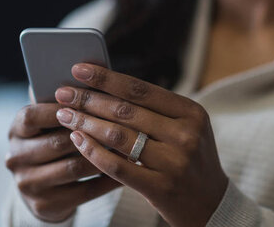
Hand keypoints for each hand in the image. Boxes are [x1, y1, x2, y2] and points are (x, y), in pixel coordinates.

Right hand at [5, 103, 120, 221]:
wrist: (40, 185)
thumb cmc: (52, 138)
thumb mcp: (49, 120)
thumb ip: (64, 99)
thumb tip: (93, 68)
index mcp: (16, 131)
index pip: (33, 116)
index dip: (60, 108)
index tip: (89, 99)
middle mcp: (16, 157)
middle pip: (57, 142)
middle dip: (91, 132)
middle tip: (120, 124)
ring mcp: (29, 183)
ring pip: (74, 167)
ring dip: (104, 156)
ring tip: (128, 146)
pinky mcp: (45, 204)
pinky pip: (85, 191)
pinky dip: (108, 179)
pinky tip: (126, 170)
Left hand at [54, 63, 228, 226]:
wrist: (212, 205)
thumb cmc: (189, 159)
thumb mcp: (184, 128)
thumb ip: (154, 110)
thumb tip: (105, 87)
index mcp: (191, 112)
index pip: (140, 89)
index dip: (106, 78)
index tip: (79, 69)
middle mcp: (186, 134)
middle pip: (126, 110)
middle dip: (89, 99)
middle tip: (62, 92)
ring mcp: (175, 162)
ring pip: (118, 136)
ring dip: (86, 123)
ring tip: (64, 115)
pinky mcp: (161, 187)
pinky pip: (116, 165)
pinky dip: (92, 151)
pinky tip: (77, 140)